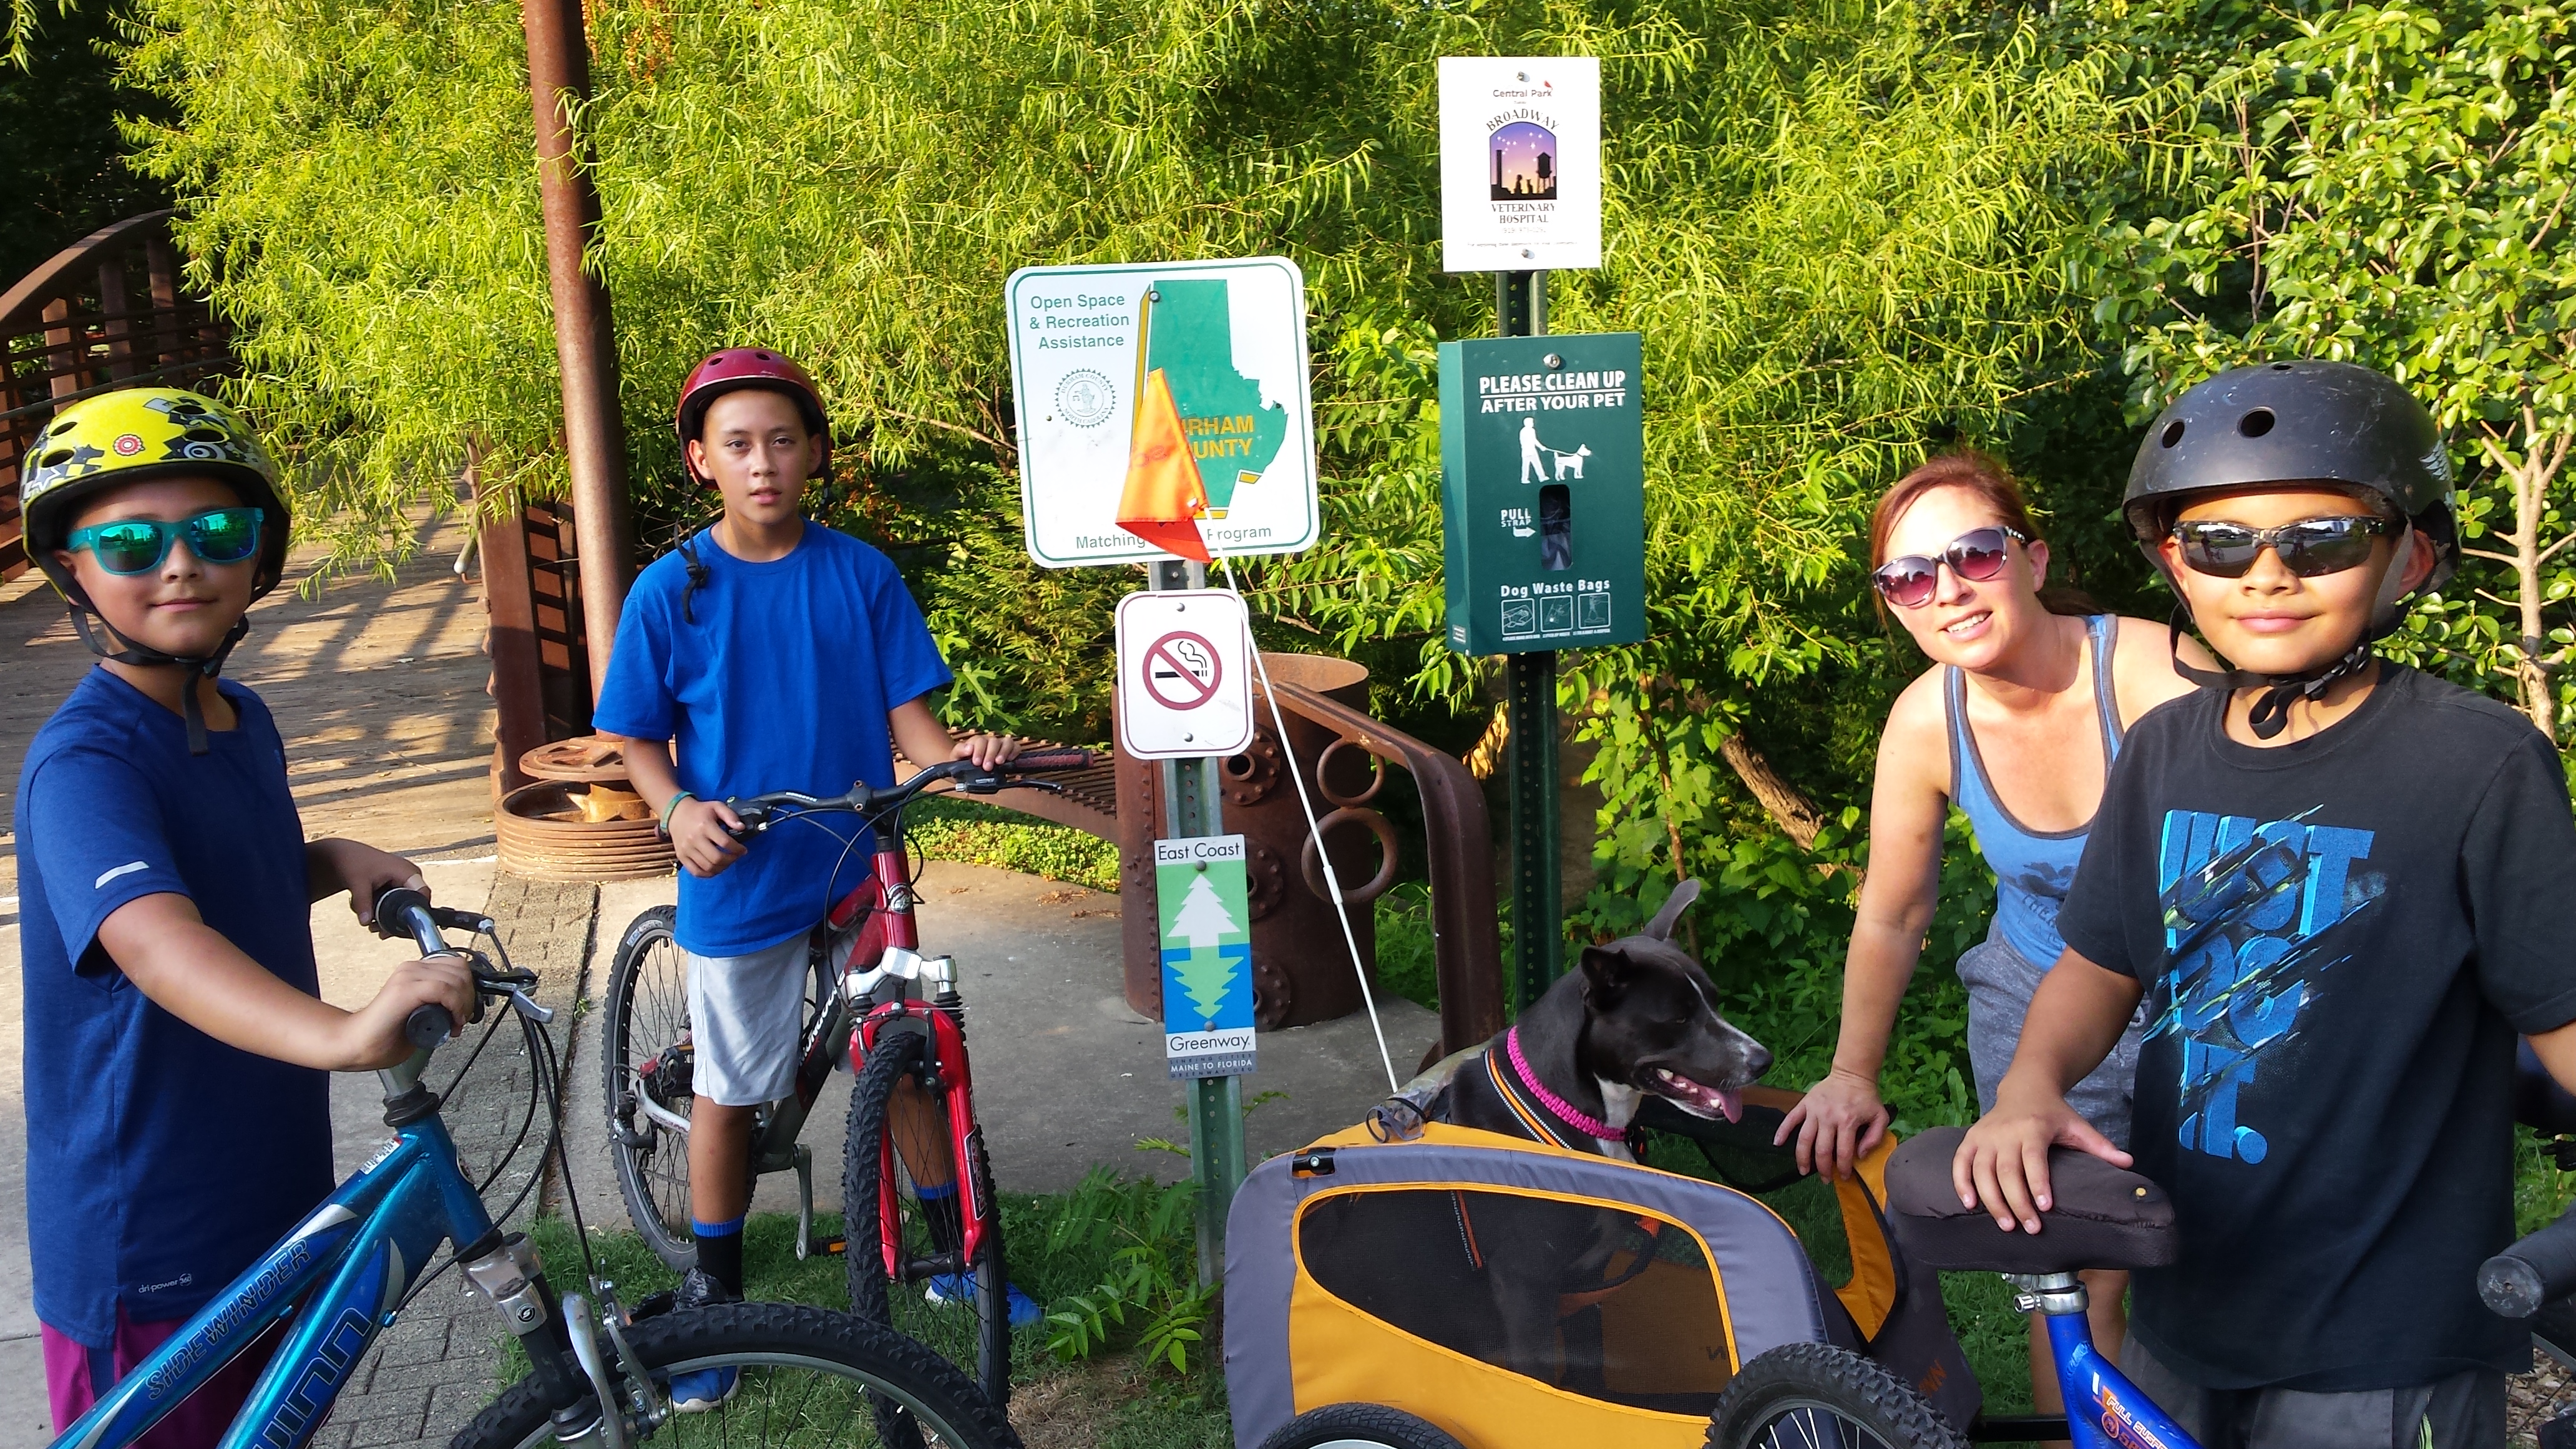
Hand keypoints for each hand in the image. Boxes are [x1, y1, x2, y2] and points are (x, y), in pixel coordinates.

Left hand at [311, 838, 427, 926]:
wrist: (345, 855)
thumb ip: (363, 902)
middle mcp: (411, 876)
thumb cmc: (354, 862)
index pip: (422, 895)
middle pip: (413, 904)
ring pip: (404, 906)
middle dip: (396, 920)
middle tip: (380, 931)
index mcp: (408, 872)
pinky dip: (385, 911)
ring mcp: (405, 881)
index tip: (399, 927)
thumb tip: (365, 922)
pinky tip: (372, 917)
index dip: (416, 912)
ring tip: (372, 926)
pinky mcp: (397, 886)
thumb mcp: (358, 883)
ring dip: (389, 919)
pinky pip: (397, 902)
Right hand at [336, 949, 478, 1069]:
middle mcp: (412, 968)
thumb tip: (463, 1007)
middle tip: (461, 1018)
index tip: (464, 1011)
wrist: (357, 1044)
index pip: (456, 966)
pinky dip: (455, 1005)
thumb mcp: (423, 1014)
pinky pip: (443, 989)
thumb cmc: (386, 1035)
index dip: (467, 988)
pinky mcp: (404, 989)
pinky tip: (453, 1020)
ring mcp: (407, 976)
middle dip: (469, 995)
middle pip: (459, 969)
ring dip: (463, 1003)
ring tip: (455, 1023)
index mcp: (416, 971)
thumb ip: (440, 1004)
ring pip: (454, 978)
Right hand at [668, 797, 747, 877]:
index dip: (737, 849)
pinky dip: (708, 874)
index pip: (725, 842)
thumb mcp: (716, 806)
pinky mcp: (681, 857)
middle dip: (731, 859)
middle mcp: (694, 839)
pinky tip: (715, 868)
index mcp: (704, 826)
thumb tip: (741, 827)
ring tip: (727, 861)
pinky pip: (696, 872)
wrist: (676, 814)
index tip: (743, 850)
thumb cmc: (699, 811)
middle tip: (736, 856)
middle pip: (717, 858)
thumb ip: (730, 815)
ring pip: (708, 867)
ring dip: (722, 868)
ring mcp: (686, 849)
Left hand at [951, 733, 1023, 769]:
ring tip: (999, 763)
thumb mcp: (955, 756)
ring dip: (1004, 752)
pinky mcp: (1009, 750)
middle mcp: (990, 741)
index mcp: (976, 741)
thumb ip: (959, 750)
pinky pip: (1016, 746)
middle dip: (991, 754)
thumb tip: (969, 748)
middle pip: (994, 741)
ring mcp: (1000, 745)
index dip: (979, 751)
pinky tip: (1010, 759)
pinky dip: (1015, 751)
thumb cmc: (961, 761)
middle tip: (987, 767)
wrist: (966, 769)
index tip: (976, 762)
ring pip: (1006, 742)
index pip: (980, 741)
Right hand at [1775, 1067, 1889, 1179]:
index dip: (1842, 1169)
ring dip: (1802, 1158)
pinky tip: (1777, 1144)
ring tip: (1803, 1171)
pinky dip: (1782, 1131)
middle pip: (1821, 1150)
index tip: (1843, 1177)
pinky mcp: (1804, 1104)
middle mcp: (1828, 1117)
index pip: (1843, 1152)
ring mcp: (1814, 1111)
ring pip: (1804, 1139)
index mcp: (1848, 1121)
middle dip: (1822, 1169)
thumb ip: (1874, 1138)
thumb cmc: (1867, 1098)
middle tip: (1825, 1179)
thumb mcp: (1880, 1117)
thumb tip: (1860, 1155)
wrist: (1852, 1074)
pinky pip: (1790, 1119)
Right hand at [1951, 1076, 2132, 1232]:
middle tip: (2029, 1227)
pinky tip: (1969, 1205)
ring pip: (1981, 1171)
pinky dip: (1962, 1184)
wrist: (2025, 1087)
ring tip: (2006, 1225)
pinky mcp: (1972, 1139)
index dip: (2037, 1183)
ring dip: (1991, 1200)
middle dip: (2016, 1202)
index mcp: (2033, 1128)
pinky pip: (1961, 1163)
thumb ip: (2101, 1146)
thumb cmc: (2055, 1114)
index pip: (2033, 1159)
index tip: (2044, 1207)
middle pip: (2006, 1171)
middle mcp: (2005, 1132)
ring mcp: (1985, 1136)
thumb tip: (2129, 1163)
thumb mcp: (2079, 1126)